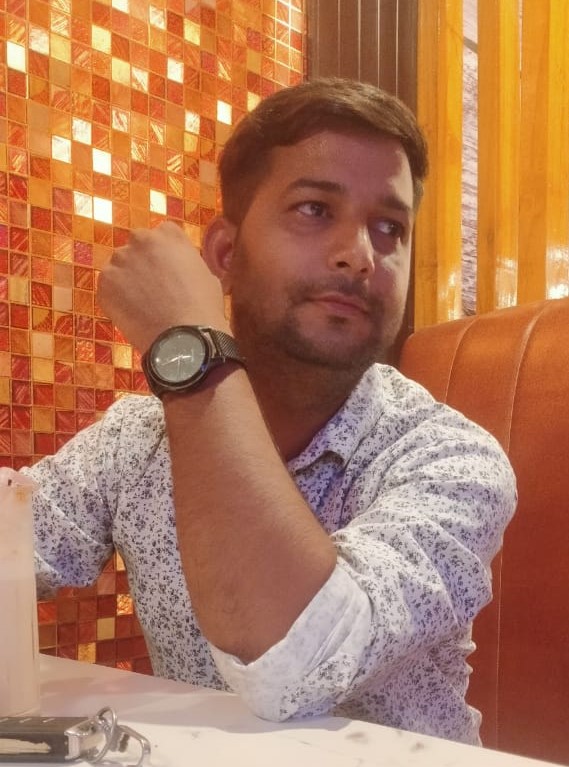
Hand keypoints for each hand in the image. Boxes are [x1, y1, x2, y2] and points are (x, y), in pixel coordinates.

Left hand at [97, 222, 228, 352]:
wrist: (183, 337)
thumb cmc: (203, 308)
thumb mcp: (206, 275)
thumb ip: (186, 263)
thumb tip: (180, 270)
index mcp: (169, 234)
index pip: (162, 235)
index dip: (164, 255)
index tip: (168, 271)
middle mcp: (142, 239)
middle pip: (137, 246)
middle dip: (142, 263)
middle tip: (152, 288)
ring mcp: (120, 260)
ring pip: (119, 266)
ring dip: (127, 280)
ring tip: (141, 305)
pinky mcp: (105, 282)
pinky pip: (108, 287)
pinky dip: (116, 298)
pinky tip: (132, 314)